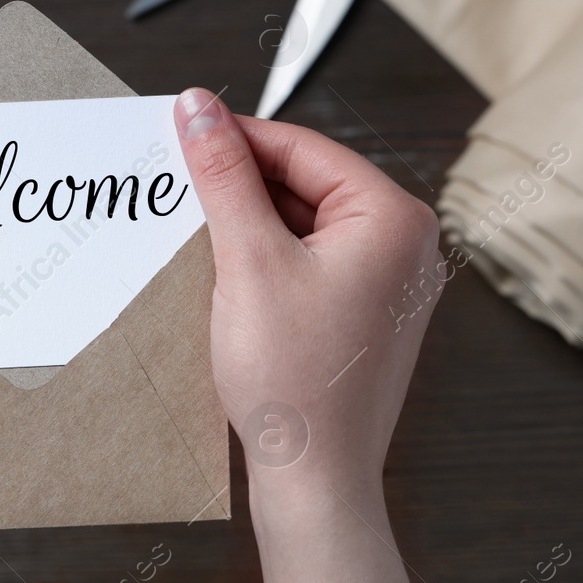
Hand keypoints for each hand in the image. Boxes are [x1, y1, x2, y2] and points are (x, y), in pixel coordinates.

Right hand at [173, 88, 464, 582]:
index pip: (304, 148)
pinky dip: (266, 259)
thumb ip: (223, 176)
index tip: (182, 126)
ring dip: (250, 221)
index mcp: (393, 218)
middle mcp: (405, 245)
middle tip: (177, 177)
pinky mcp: (364, 316)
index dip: (237, 136)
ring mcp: (388, 284)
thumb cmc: (294, 379)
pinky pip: (310, 263)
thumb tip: (199, 107)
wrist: (313, 476)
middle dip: (242, 182)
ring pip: (305, 224)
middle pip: (307, 183)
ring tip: (193, 226)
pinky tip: (223, 270)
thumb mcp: (247, 260)